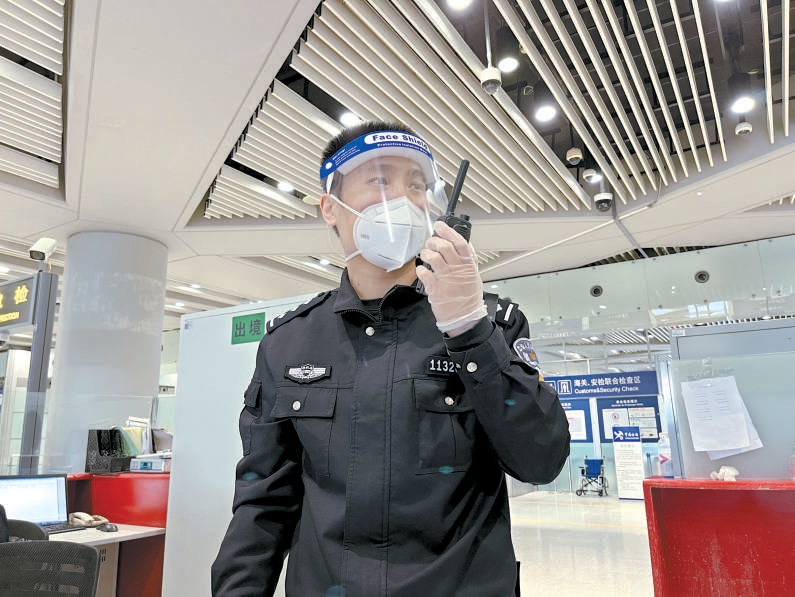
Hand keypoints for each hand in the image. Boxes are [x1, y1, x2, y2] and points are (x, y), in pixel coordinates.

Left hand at [416, 220, 487, 335]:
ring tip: (425, 255)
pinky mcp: (436, 289)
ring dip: (426, 253)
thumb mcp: (474, 276)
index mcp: (469, 266)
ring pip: (434, 258)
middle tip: (430, 242)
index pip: (460, 243)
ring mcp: (447, 279)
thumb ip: (469, 260)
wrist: (465, 319)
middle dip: (434, 241)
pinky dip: (421, 269)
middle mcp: (458, 270)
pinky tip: (422, 270)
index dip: (448, 231)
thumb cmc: (468, 298)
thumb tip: (465, 244)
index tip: (440, 225)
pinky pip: (424, 274)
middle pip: (445, 247)